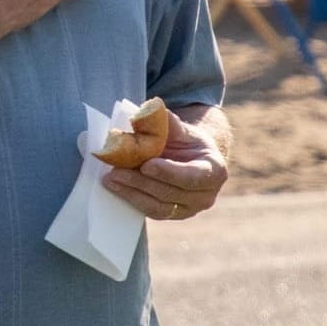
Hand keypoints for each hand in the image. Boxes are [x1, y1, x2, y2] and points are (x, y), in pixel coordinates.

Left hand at [100, 106, 228, 220]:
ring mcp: (190, 209)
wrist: (193, 158)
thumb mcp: (183, 128)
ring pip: (159, 206)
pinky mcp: (174, 215)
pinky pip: (152, 211)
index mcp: (215, 171)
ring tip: (110, 179)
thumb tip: (150, 110)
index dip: (169, 172)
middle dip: (141, 182)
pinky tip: (116, 188)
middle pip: (170, 192)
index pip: (193, 176)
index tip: (146, 165)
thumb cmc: (187, 141)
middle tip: (116, 171)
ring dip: (132, 193)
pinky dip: (132, 199)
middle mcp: (206, 195)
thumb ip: (169, 122)